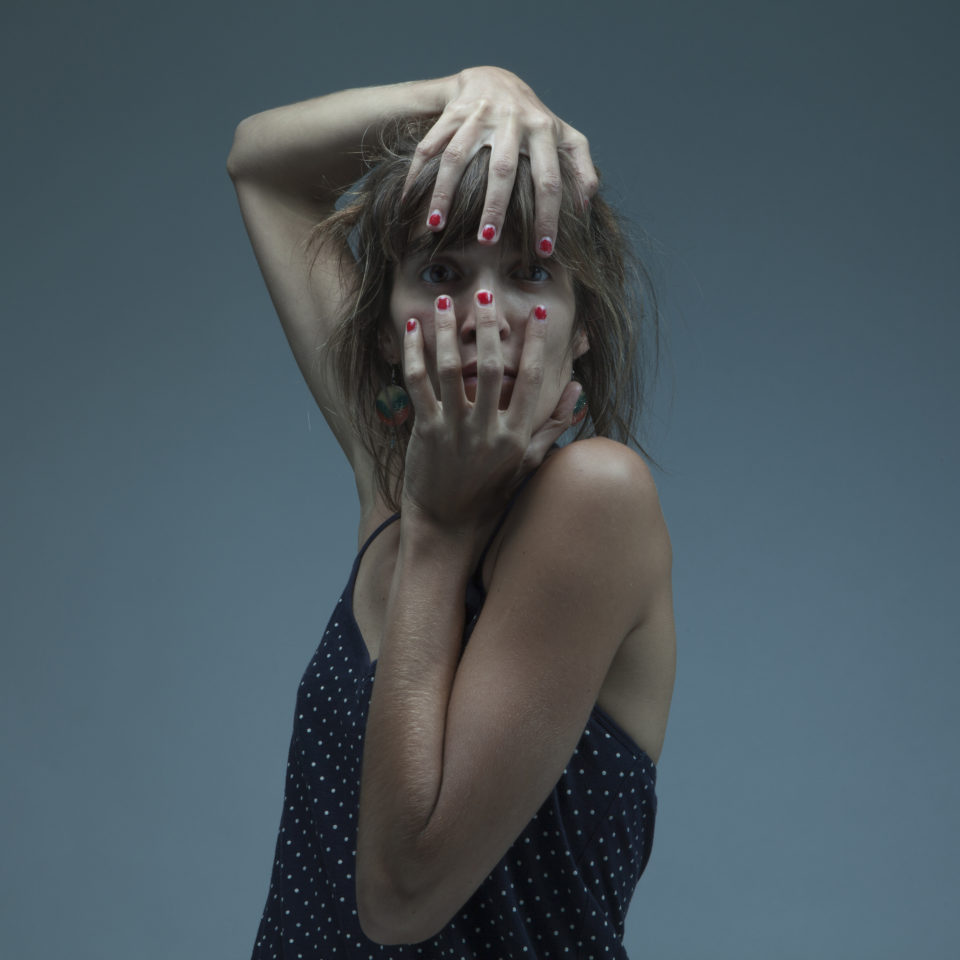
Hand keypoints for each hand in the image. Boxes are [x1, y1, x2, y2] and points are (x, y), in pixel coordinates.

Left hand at [399, 292, 581, 533]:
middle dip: (489, 327)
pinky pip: (418, 385)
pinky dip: (414, 354)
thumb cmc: (491, 493)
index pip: (532, 381)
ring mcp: (455, 431)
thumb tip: (576, 391)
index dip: (537, 345)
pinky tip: (414, 329)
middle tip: (488, 295)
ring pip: (451, 370)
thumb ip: (552, 426)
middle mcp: (488, 431)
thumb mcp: (528, 463)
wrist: (448, 526)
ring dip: (447, 332)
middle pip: (491, 368)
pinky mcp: (425, 432)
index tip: (538, 313)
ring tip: (446, 302)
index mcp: (516, 436)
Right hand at [404, 67, 597, 255]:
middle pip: (502, 168)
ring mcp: (478, 115)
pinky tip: (409, 202)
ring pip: (458, 156)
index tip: (543, 249)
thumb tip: (586, 206)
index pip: (548, 179)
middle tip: (487, 241)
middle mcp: (511, 120)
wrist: (493, 78)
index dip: (548, 215)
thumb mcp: (564, 136)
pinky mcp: (451, 113)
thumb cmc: (533, 119)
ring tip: (436, 226)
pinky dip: (416, 174)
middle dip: (494, 206)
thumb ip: (582, 167)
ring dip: (445, 192)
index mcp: (542, 130)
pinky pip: (430, 146)